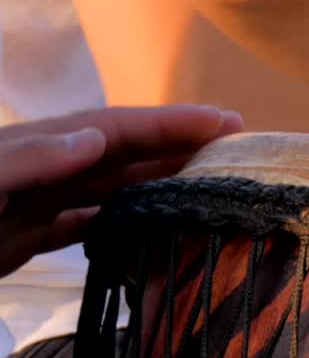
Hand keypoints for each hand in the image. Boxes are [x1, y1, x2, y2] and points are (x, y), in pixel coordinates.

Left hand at [0, 106, 242, 277]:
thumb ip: (29, 159)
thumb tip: (98, 140)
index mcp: (35, 148)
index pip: (112, 129)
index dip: (167, 124)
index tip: (222, 121)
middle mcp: (44, 169)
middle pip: (120, 153)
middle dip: (176, 144)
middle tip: (234, 145)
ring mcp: (35, 203)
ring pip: (110, 188)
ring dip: (158, 181)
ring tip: (209, 182)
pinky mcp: (25, 236)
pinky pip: (85, 224)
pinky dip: (123, 222)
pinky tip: (153, 228)